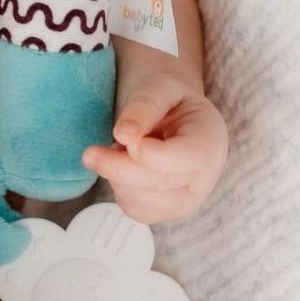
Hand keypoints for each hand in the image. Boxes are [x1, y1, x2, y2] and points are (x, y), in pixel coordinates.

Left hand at [82, 71, 227, 223]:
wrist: (175, 121)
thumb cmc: (170, 102)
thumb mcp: (161, 86)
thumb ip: (144, 105)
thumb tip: (124, 134)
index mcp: (210, 141)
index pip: (187, 158)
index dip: (153, 155)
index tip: (124, 139)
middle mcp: (203, 178)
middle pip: (159, 183)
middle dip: (118, 167)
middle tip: (89, 152)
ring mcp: (186, 201)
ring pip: (142, 202)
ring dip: (117, 176)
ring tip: (121, 149)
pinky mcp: (164, 213)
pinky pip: (134, 209)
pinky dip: (119, 188)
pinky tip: (123, 166)